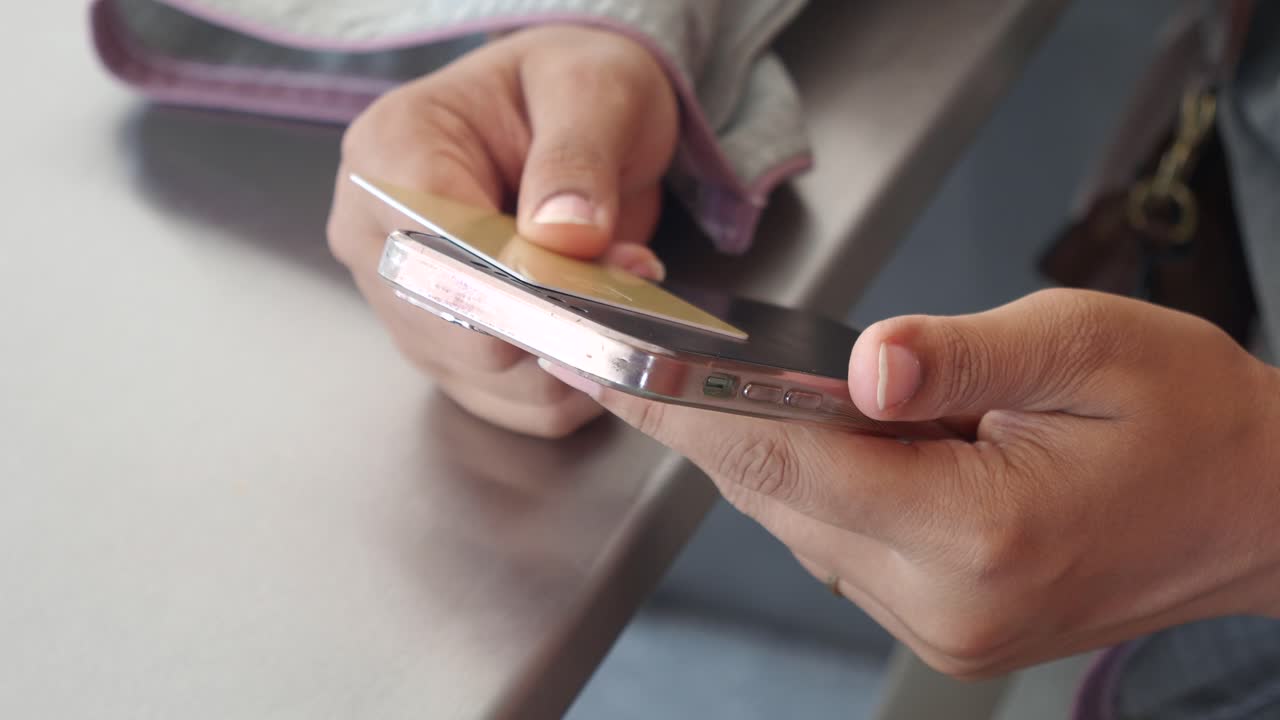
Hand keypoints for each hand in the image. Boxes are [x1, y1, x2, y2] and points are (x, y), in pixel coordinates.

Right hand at [328, 25, 677, 436]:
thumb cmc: (567, 91)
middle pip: (457, 326)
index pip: (437, 247)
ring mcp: (405, 305)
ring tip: (619, 287)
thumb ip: (577, 158)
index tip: (595, 272)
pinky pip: (514, 406)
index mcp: (387, 155)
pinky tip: (602, 331)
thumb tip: (564, 235)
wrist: (573, 120)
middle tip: (629, 269)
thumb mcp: (590, 91)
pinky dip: (573, 383)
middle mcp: (376, 237)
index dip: (520, 277)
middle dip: (557, 314)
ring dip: (573, 350)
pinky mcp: (448, 354)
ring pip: (490, 377)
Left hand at [544, 289, 1279, 675]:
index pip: (791, 462)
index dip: (692, 412)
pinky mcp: (942, 624)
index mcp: (981, 533)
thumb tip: (863, 366)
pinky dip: (812, 485)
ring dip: (762, 452)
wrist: (1258, 508)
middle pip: (779, 499)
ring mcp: (940, 627)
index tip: (618, 373)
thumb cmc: (1191, 419)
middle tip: (648, 360)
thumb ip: (959, 355)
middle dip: (709, 425)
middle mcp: (945, 602)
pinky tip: (818, 432)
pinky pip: (838, 545)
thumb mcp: (1086, 345)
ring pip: (799, 526)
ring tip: (726, 382)